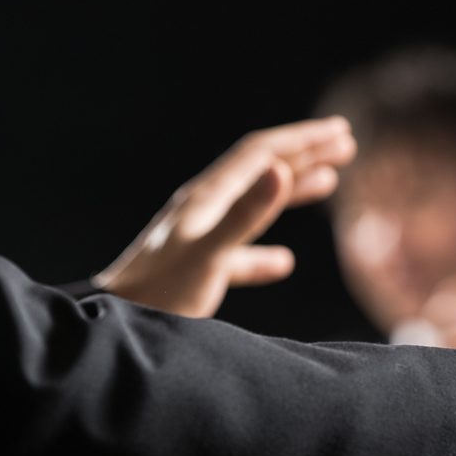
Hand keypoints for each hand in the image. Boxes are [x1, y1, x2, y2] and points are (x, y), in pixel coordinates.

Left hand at [95, 117, 355, 316]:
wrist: (111, 324)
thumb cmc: (159, 293)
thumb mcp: (209, 253)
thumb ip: (246, 214)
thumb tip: (281, 170)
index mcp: (208, 197)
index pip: (261, 153)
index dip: (302, 139)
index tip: (340, 132)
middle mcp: (204, 209)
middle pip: (261, 170)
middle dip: (304, 154)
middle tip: (344, 143)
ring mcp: (200, 237)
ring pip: (255, 204)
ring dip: (293, 190)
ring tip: (328, 182)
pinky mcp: (197, 268)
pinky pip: (241, 250)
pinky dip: (267, 250)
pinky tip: (283, 262)